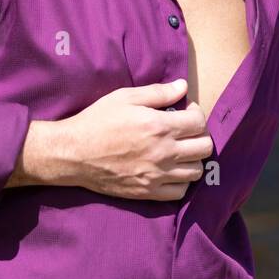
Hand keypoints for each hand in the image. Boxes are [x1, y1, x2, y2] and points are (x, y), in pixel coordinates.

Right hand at [60, 78, 211, 200]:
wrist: (74, 153)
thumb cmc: (97, 121)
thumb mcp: (125, 97)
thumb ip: (158, 92)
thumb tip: (183, 86)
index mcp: (159, 126)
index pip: (199, 123)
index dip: (196, 113)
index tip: (186, 111)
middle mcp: (163, 152)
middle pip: (205, 148)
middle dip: (200, 136)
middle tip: (186, 131)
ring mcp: (157, 175)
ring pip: (196, 171)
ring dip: (193, 159)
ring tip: (180, 151)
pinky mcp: (148, 192)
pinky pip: (180, 192)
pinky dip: (181, 181)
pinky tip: (171, 171)